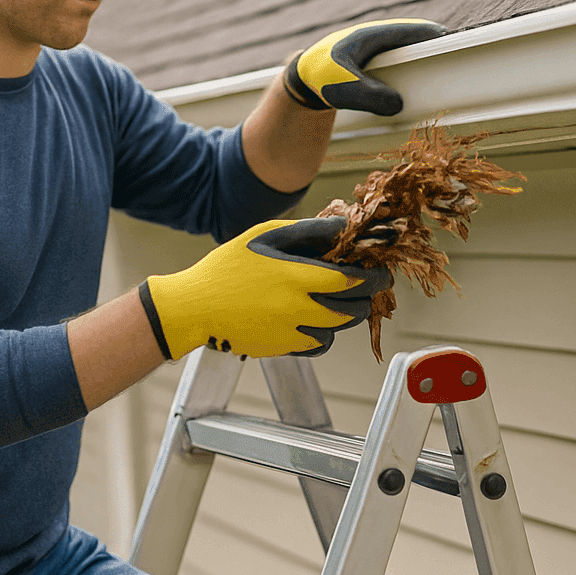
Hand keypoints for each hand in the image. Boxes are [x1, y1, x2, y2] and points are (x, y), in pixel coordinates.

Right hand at [138, 218, 391, 359]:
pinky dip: (327, 332)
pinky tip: (317, 317)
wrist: (196, 309)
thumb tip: (344, 226)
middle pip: (353, 308)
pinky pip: (322, 345)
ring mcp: (292, 332)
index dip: (373, 276)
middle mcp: (297, 308)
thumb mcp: (264, 236)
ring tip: (342, 298)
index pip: (351, 279)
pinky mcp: (285, 349)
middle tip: (368, 285)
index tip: (380, 271)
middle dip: (367, 296)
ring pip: (340, 328)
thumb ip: (306, 230)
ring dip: (348, 313)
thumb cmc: (228, 267)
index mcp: (294, 276)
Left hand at [283, 18, 446, 115]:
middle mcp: (381, 38)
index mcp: (374, 34)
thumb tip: (399, 104)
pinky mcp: (378, 63)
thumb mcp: (343, 89)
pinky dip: (415, 72)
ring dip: (427, 62)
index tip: (460, 48)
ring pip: (412, 52)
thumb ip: (369, 97)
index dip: (438, 38)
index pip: (416, 31)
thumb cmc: (320, 77)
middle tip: (461, 66)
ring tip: (448, 78)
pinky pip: (403, 64)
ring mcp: (380, 50)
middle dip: (438, 50)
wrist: (302, 79)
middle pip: (419, 40)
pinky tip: (424, 88)